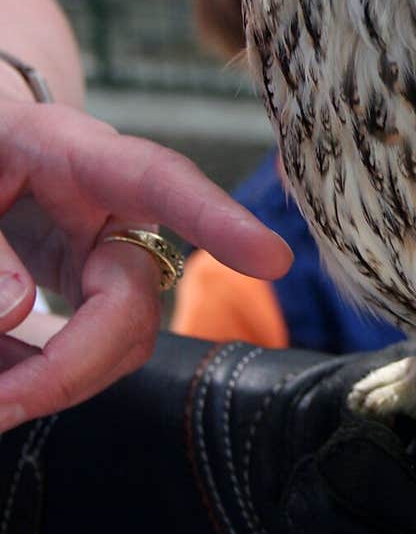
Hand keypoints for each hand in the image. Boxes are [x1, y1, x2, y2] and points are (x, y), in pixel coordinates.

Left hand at [0, 99, 290, 427]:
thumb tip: (19, 311)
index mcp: (76, 152)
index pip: (160, 180)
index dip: (219, 220)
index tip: (272, 261)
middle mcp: (108, 207)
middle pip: (130, 302)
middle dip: (70, 367)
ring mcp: (104, 251)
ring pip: (118, 340)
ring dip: (53, 381)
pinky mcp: (89, 287)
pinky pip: (86, 350)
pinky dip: (33, 374)